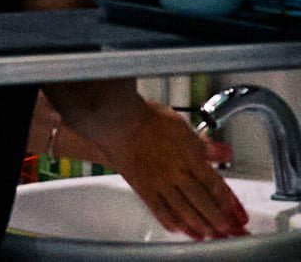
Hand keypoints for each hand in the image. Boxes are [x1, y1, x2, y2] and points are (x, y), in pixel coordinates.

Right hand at [110, 101, 248, 240]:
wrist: (117, 120)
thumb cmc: (149, 119)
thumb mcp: (181, 126)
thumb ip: (204, 144)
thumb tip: (225, 152)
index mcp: (191, 157)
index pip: (215, 185)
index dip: (229, 202)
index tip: (238, 215)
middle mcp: (178, 173)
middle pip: (203, 202)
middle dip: (218, 220)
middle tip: (228, 232)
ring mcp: (159, 182)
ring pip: (183, 210)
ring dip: (199, 225)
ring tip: (208, 235)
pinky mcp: (142, 187)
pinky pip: (158, 209)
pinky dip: (170, 221)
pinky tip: (178, 228)